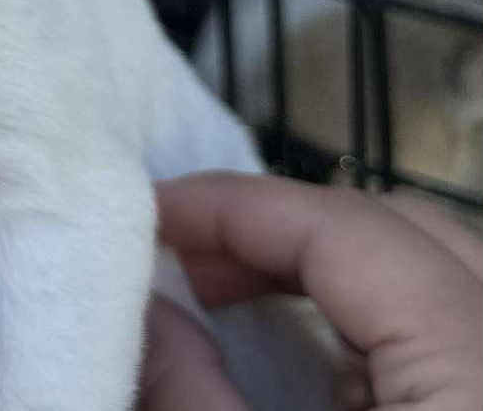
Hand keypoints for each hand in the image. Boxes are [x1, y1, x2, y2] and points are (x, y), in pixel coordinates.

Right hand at [138, 172, 481, 410]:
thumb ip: (191, 392)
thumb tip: (148, 310)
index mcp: (472, 367)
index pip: (345, 228)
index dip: (233, 205)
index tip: (148, 213)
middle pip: (407, 228)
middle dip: (286, 226)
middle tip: (192, 258)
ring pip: (440, 272)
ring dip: (334, 268)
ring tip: (241, 300)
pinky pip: (459, 332)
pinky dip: (382, 323)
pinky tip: (319, 371)